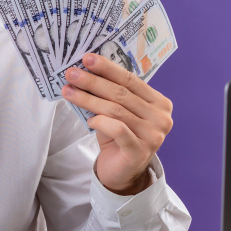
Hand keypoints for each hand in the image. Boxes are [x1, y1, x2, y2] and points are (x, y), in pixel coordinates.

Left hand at [61, 53, 172, 194]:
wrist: (122, 172)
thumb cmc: (118, 137)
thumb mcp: (116, 112)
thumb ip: (110, 94)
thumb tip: (86, 70)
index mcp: (159, 103)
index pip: (131, 80)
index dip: (108, 68)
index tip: (87, 58)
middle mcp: (161, 118)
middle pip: (121, 94)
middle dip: (93, 81)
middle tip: (72, 73)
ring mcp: (153, 136)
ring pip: (115, 110)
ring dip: (88, 99)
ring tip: (69, 91)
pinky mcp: (139, 151)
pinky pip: (117, 129)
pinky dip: (100, 121)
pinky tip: (89, 119)